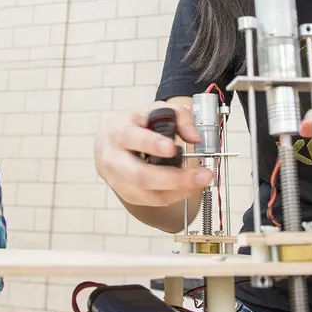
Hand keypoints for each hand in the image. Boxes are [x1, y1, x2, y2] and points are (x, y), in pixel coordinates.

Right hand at [94, 101, 213, 206]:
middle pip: (140, 175)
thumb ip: (179, 117)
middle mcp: (113, 158)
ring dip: (178, 190)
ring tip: (200, 182)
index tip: (172, 148)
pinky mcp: (125, 194)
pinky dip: (172, 195)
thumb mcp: (154, 111)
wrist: (108, 143)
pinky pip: (150, 201)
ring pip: (146, 193)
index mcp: (118, 131)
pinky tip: (186, 187)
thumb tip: (195, 138)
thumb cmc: (134, 126)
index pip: (132, 138)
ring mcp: (116, 179)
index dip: (152, 144)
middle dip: (174, 178)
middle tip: (202, 175)